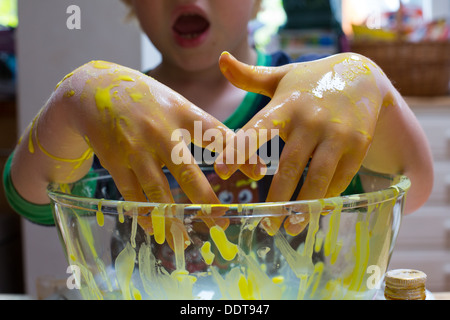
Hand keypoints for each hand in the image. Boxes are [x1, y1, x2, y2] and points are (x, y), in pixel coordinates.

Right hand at [57, 61, 264, 246]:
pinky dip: (144, 214)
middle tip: (221, 223)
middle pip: (187, 172)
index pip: (216, 134)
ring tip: (186, 239)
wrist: (92, 89)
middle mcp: (160, 131)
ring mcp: (136, 148)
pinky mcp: (115, 161)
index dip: (239, 153)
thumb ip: (205, 127)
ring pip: (158, 191)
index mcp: (181, 112)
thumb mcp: (177, 103)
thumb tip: (237, 150)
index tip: (259, 173)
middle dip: (205, 200)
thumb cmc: (145, 99)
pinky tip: (155, 229)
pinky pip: (132, 194)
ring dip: (173, 218)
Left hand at [215, 52, 385, 234]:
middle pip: (289, 165)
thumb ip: (249, 77)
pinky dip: (326, 197)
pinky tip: (313, 211)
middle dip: (275, 197)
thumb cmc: (310, 81)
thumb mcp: (281, 76)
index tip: (220, 171)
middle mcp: (311, 120)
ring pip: (317, 177)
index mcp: (286, 105)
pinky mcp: (357, 146)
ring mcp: (337, 134)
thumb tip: (221, 60)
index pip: (257, 129)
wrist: (362, 77)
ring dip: (303, 206)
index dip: (239, 150)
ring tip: (288, 227)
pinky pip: (340, 178)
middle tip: (263, 223)